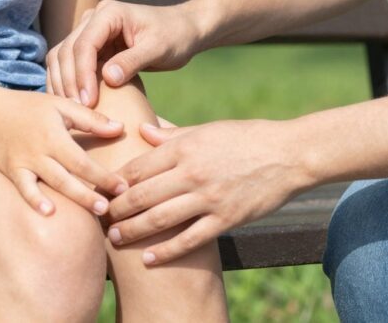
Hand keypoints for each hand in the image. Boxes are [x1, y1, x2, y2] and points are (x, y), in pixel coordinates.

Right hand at [0, 86, 127, 216]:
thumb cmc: (31, 108)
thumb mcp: (61, 106)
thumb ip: (91, 119)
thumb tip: (121, 128)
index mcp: (55, 134)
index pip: (83, 159)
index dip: (103, 175)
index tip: (123, 187)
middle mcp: (40, 150)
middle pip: (69, 176)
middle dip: (91, 193)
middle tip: (111, 208)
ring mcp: (24, 163)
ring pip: (51, 184)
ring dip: (73, 199)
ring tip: (93, 213)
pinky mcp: (11, 172)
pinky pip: (24, 188)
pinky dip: (34, 200)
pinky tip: (49, 213)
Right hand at [45, 0, 205, 106]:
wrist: (183, 30)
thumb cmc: (175, 36)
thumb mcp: (158, 49)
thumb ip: (133, 61)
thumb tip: (108, 78)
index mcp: (108, 12)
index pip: (84, 44)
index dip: (82, 74)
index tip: (88, 102)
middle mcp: (93, 18)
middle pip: (67, 51)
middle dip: (70, 82)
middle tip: (78, 112)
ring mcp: (89, 31)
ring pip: (62, 57)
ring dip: (63, 84)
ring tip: (73, 112)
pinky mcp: (91, 46)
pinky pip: (71, 64)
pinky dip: (68, 83)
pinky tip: (73, 104)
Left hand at [105, 119, 307, 263]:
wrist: (288, 155)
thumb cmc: (246, 137)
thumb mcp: (208, 130)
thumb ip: (173, 134)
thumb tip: (142, 132)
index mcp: (185, 146)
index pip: (139, 166)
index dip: (116, 180)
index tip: (101, 189)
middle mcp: (192, 172)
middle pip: (142, 194)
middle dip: (116, 209)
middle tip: (100, 218)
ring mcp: (208, 198)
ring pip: (159, 219)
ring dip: (132, 231)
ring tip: (115, 239)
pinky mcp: (225, 219)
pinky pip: (188, 240)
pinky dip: (165, 251)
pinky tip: (148, 258)